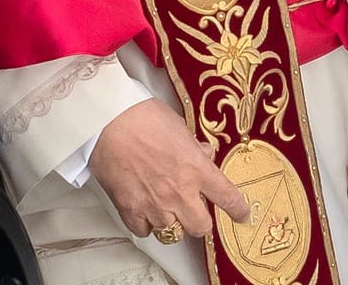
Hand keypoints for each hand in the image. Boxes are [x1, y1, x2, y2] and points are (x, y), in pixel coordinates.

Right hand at [90, 99, 249, 239]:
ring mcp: (154, 204)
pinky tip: (143, 209)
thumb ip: (193, 147)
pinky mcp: (130, 208)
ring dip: (170, 220)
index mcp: (196, 169)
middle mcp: (179, 192)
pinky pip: (144, 231)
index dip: (238, 210)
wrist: (105, 120)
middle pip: (201, 227)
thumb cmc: (140, 116)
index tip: (242, 214)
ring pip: (172, 232)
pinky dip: (145, 224)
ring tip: (161, 205)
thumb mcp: (178, 126)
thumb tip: (203, 154)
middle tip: (191, 208)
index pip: (228, 197)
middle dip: (199, 219)